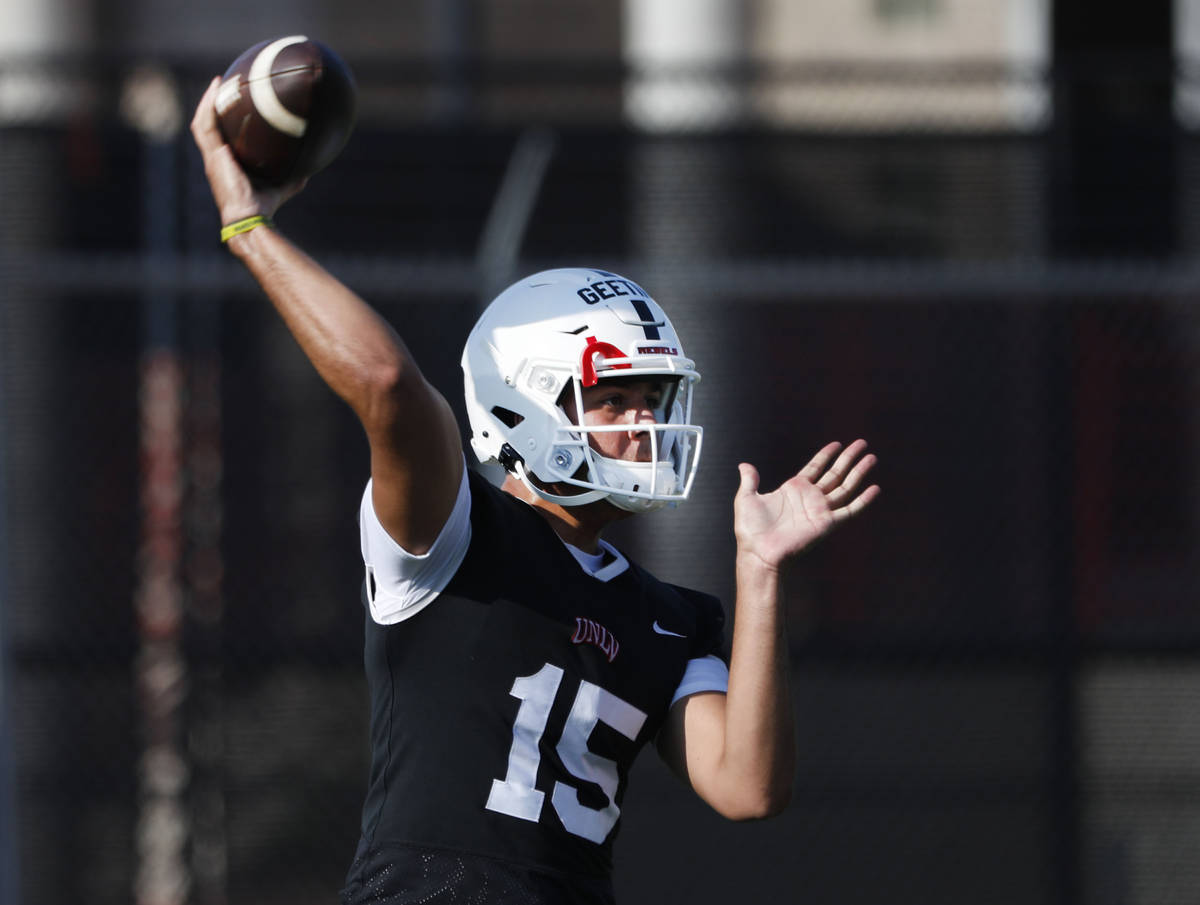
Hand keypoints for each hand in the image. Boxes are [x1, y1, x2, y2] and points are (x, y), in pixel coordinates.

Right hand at [189, 76, 306, 225]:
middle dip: (211, 106)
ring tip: (218, 83)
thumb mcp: (280, 187)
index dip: (221, 122)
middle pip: (206, 126)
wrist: (249, 217)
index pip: (219, 138)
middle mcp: (215, 158)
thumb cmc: (263, 207)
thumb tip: (309, 169)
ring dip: (207, 101)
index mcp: (226, 164)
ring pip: (202, 123)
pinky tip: (216, 91)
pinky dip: (209, 107)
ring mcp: (212, 157)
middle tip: (222, 87)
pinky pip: (205, 125)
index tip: (231, 105)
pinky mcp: (213, 156)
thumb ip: (292, 178)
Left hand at [734, 440, 879, 570]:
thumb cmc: (750, 530)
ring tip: (872, 457)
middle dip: (849, 458)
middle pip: (835, 473)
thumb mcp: (746, 498)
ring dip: (859, 473)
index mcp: (794, 489)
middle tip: (862, 443)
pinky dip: (863, 501)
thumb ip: (750, 480)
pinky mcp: (827, 524)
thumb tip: (744, 464)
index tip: (838, 444)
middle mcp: (810, 498)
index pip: (815, 467)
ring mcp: (820, 510)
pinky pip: (849, 510)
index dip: (826, 455)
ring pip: (845, 487)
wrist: (758, 551)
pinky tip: (874, 489)